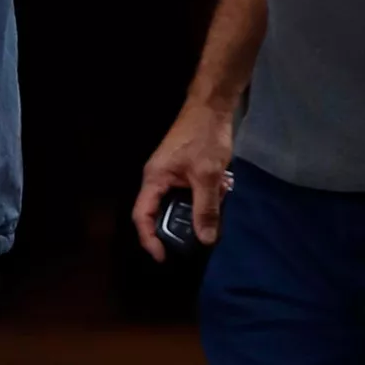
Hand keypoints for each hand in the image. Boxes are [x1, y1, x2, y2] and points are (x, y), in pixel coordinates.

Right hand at [133, 100, 234, 260]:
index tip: (163, 257)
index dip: (149, 239)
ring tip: (217, 205)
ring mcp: (171, 175)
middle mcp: (158, 179)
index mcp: (154, 179)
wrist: (212, 107)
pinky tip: (222, 190)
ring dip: (198, 208)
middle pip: (160, 213)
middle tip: (201, 235)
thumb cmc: (204, 137)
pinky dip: (205, 197)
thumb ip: (206, 208)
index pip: (142, 216)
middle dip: (181, 225)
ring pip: (179, 204)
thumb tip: (205, 240)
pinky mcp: (185, 172)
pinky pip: (190, 194)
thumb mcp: (208, 176)